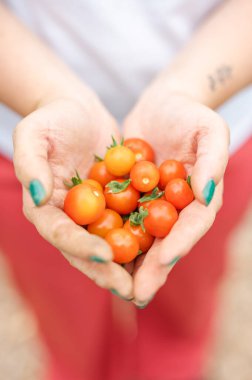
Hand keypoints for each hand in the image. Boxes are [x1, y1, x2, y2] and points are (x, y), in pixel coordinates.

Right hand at [13, 92, 132, 299]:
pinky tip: (163, 251)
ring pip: (110, 245)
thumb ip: (30, 164)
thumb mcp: (33, 134)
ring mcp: (93, 213)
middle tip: (130, 289)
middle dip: (107, 271)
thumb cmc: (52, 119)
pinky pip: (129, 224)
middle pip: (86, 250)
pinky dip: (143, 239)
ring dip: (128, 266)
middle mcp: (69, 217)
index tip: (104, 256)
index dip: (80, 246)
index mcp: (46, 208)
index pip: (60, 233)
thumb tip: (38, 197)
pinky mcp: (114, 204)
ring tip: (149, 283)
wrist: (78, 111)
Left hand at [123, 86, 228, 306]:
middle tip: (138, 293)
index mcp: (200, 198)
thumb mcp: (209, 129)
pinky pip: (121, 222)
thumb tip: (206, 194)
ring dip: (131, 266)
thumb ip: (212, 160)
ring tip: (116, 288)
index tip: (165, 260)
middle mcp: (178, 209)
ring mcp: (154, 207)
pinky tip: (96, 257)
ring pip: (143, 241)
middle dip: (153, 269)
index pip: (193, 225)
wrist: (162, 106)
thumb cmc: (190, 115)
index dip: (180, 243)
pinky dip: (111, 240)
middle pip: (167, 243)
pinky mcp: (131, 200)